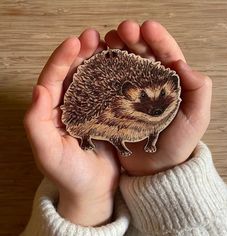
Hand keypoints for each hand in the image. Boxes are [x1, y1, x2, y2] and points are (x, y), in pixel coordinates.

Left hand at [24, 30, 119, 225]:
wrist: (93, 188)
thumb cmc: (69, 174)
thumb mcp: (47, 153)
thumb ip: (36, 124)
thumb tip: (38, 90)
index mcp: (51, 112)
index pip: (52, 79)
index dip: (61, 59)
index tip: (75, 41)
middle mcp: (69, 106)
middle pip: (72, 73)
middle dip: (81, 52)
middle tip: (94, 36)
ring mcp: (89, 109)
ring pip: (91, 79)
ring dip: (97, 60)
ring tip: (108, 45)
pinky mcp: (106, 114)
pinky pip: (107, 92)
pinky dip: (112, 77)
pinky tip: (120, 67)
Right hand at [105, 20, 211, 175]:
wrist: (154, 167)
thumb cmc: (177, 144)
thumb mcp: (196, 118)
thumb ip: (198, 90)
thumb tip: (182, 63)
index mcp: (170, 83)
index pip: (165, 54)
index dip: (157, 38)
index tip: (146, 27)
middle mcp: (150, 85)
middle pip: (142, 55)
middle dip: (132, 39)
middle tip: (122, 31)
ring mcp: (131, 93)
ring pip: (124, 65)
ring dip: (116, 50)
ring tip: (107, 41)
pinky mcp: (116, 104)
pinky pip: (109, 83)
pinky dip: (103, 71)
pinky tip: (97, 62)